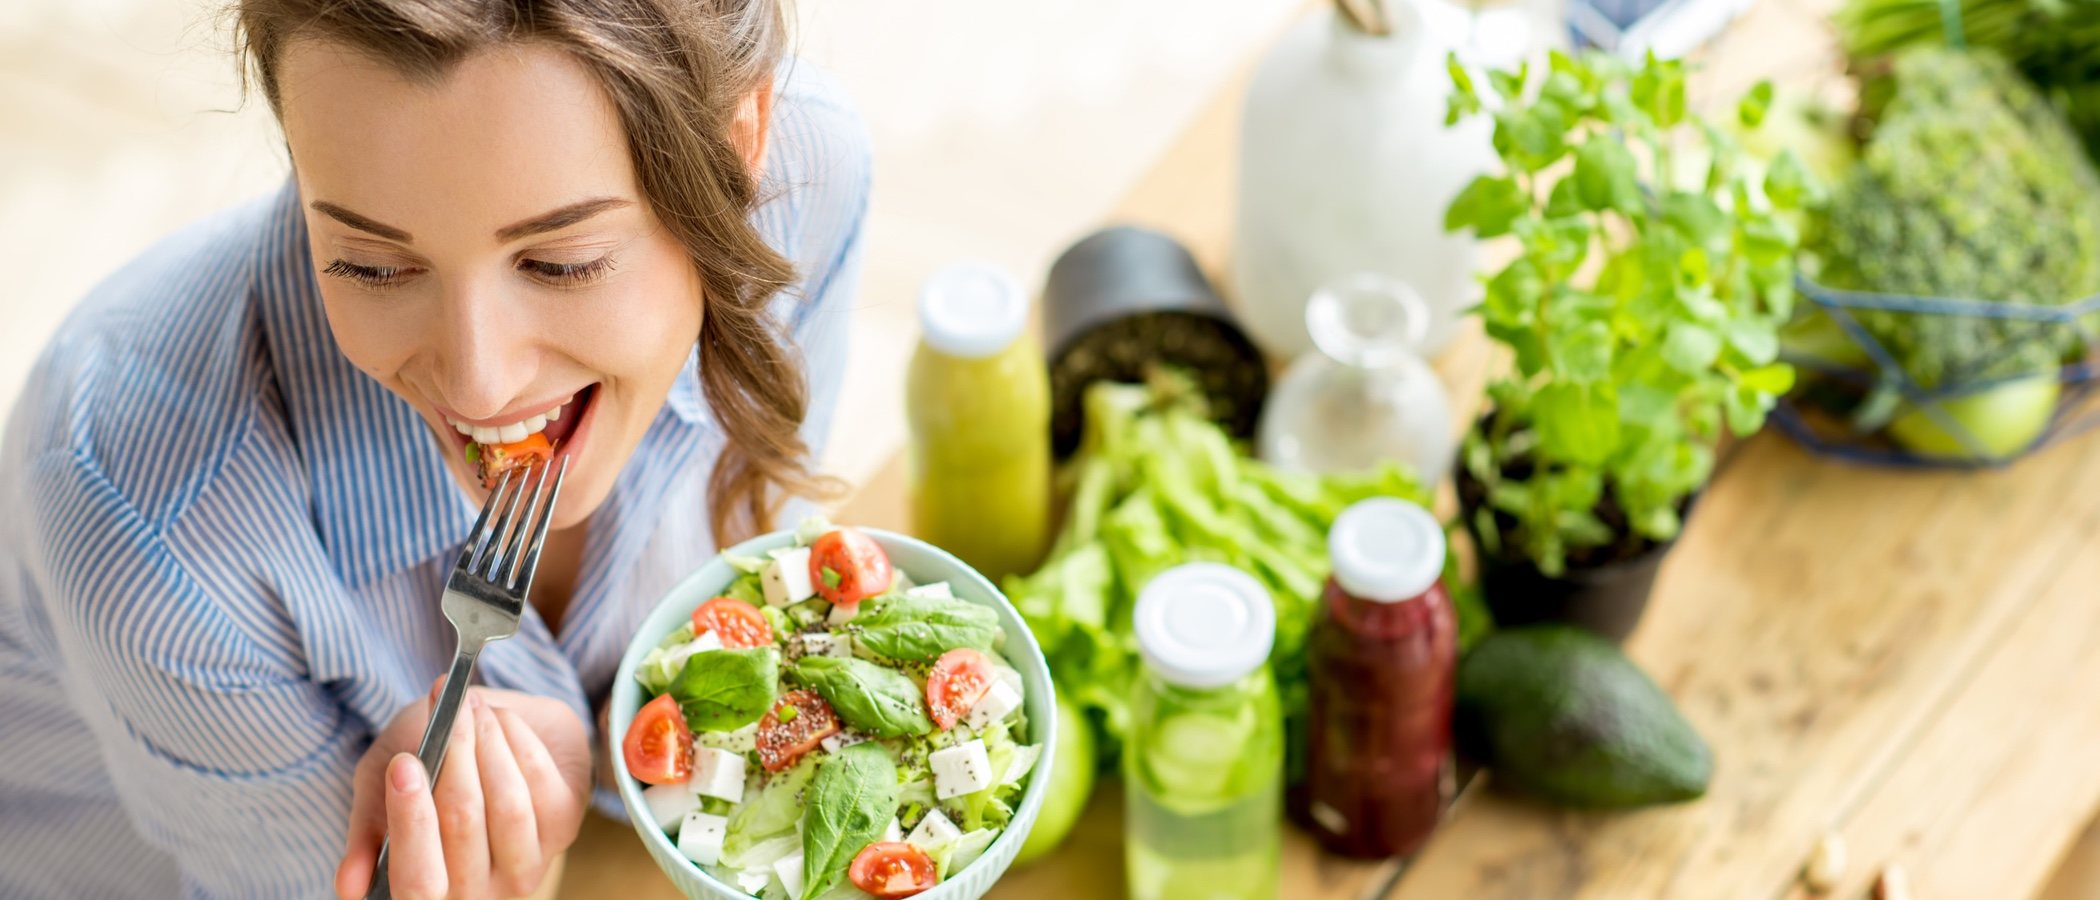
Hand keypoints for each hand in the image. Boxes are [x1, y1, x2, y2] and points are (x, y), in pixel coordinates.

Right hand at [335, 684, 591, 899]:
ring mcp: (525, 865)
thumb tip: (347, 886)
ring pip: (508, 805)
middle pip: (464, 829)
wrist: (486, 726)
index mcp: (424, 889)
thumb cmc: (424, 765)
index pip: (418, 880)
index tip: (404, 764)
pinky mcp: (565, 828)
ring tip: (472, 706)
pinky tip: (501, 719)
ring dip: (488, 743)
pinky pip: (542, 783)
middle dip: (455, 758)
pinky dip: (518, 740)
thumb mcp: (380, 787)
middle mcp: (478, 891)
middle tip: (448, 713)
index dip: (411, 823)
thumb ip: (368, 828)